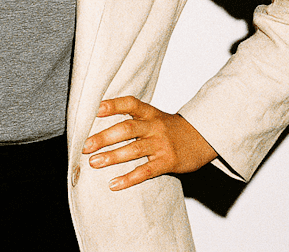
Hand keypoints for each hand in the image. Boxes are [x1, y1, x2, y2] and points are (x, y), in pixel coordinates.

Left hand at [81, 96, 217, 190]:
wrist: (203, 138)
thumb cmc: (171, 129)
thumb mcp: (155, 117)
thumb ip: (134, 118)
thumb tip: (100, 119)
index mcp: (150, 113)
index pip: (130, 104)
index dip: (113, 105)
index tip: (96, 109)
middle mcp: (155, 126)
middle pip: (127, 129)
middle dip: (104, 137)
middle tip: (85, 145)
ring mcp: (161, 145)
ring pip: (133, 150)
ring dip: (112, 157)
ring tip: (94, 163)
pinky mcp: (167, 162)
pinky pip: (145, 172)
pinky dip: (128, 179)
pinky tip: (114, 184)